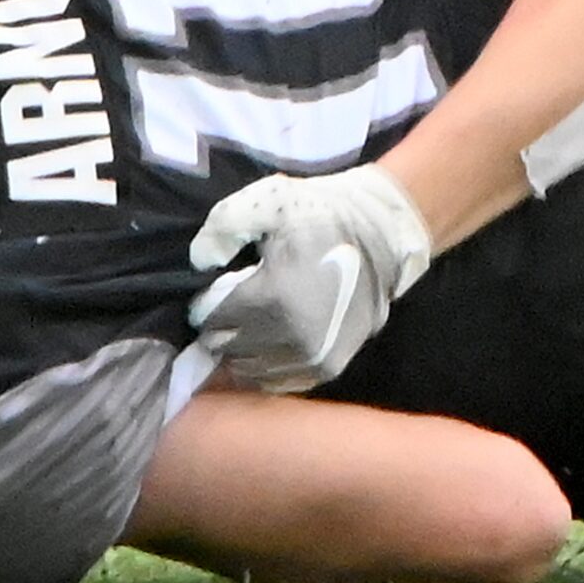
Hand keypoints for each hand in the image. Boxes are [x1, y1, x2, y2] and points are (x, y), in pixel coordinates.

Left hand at [188, 166, 432, 392]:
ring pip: (252, 370)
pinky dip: (268, 365)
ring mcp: (313, 357)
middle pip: (229, 348)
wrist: (384, 235)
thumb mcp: (269, 202)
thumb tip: (199, 262)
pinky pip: (280, 381)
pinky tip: (271, 341)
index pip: (213, 319)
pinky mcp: (330, 367)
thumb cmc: (322, 215)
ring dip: (243, 351)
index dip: (207, 305)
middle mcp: (292, 337)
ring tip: (250, 325)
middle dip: (222, 329)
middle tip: (232, 308)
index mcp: (273, 297)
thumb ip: (223, 227)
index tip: (215, 292)